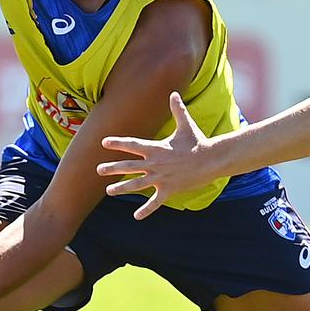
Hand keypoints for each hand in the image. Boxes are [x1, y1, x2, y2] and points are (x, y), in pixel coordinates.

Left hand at [97, 92, 214, 218]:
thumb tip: (174, 93)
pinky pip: (155, 202)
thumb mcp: (186, 125)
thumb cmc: (197, 142)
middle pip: (129, 166)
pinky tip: (136, 217)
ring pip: (137, 184)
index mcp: (156, 148)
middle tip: (97, 170)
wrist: (212, 160)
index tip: (104, 142)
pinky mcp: (169, 189)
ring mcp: (161, 178)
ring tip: (109, 191)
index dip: (118, 143)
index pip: (133, 144)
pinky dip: (146, 210)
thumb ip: (177, 110)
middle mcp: (155, 163)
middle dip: (112, 168)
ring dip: (122, 188)